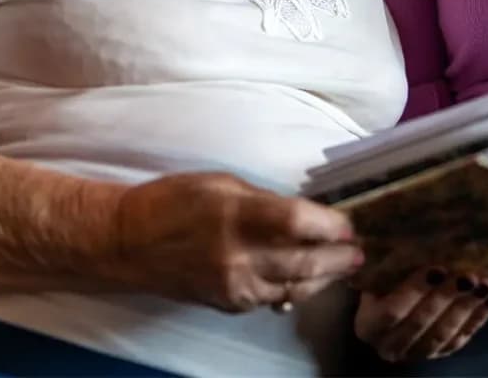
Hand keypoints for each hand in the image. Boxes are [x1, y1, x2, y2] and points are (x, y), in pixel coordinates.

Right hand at [108, 172, 361, 311]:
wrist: (127, 243)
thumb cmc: (173, 200)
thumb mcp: (221, 183)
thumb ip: (263, 201)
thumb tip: (300, 214)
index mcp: (236, 215)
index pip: (297, 222)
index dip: (330, 225)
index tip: (350, 223)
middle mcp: (238, 255)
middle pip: (303, 260)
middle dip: (337, 257)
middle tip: (360, 252)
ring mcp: (233, 285)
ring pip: (293, 287)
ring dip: (323, 278)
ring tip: (345, 267)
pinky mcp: (227, 304)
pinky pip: (271, 299)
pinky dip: (295, 290)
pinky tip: (310, 282)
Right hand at [355, 268, 487, 361]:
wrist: (386, 301)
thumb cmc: (379, 277)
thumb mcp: (375, 270)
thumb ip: (385, 260)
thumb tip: (405, 227)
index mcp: (369, 324)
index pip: (392, 311)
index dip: (415, 291)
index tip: (437, 267)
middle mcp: (390, 344)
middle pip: (421, 322)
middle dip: (447, 298)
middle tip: (468, 276)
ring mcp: (417, 352)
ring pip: (443, 334)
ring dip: (467, 307)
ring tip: (484, 283)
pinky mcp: (440, 352)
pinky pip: (461, 338)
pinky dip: (479, 316)